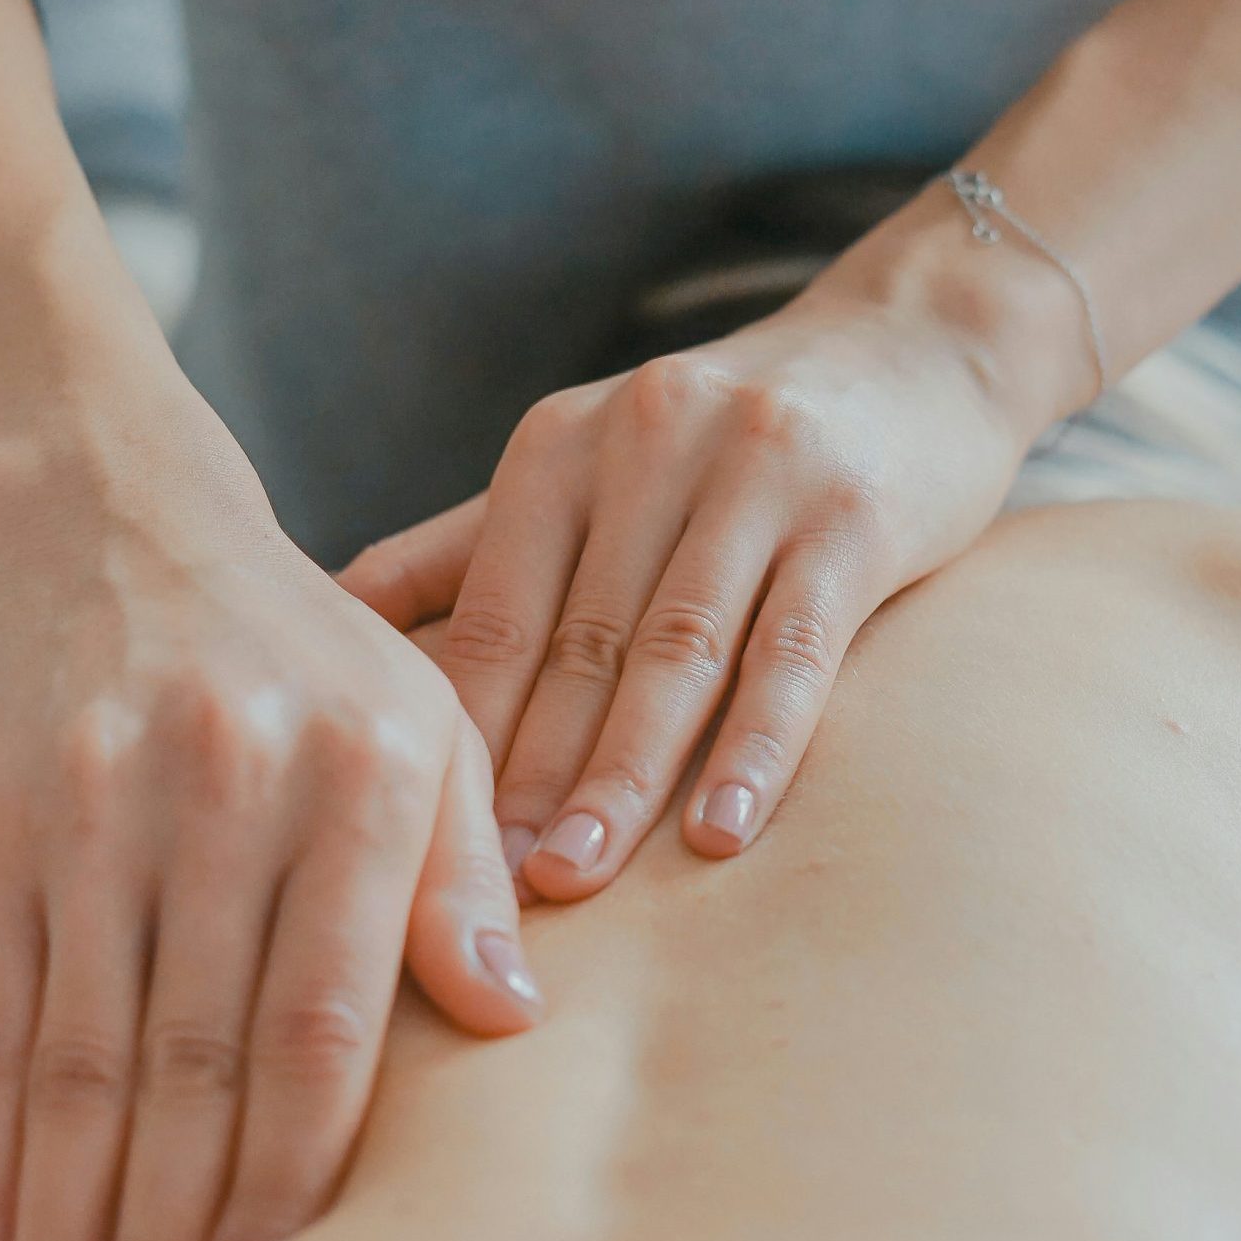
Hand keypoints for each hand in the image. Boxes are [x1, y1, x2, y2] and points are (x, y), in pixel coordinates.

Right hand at [0, 388, 539, 1240]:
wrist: (119, 522)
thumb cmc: (302, 647)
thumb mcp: (422, 718)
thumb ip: (464, 868)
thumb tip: (511, 1021)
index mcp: (364, 772)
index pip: (328, 1027)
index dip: (301, 1183)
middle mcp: (232, 789)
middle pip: (199, 1068)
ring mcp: (103, 806)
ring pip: (86, 1068)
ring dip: (77, 1238)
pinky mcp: (3, 824)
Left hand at [340, 255, 1048, 900]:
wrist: (909, 345)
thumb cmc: (722, 436)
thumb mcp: (587, 463)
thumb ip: (467, 544)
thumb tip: (331, 617)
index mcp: (561, 445)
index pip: (493, 614)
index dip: (457, 735)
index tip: (419, 849)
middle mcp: (647, 443)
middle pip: (576, 642)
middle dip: (527, 775)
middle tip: (483, 895)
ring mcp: (755, 473)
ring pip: (676, 649)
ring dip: (623, 774)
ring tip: (576, 879)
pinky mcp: (854, 514)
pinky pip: (795, 646)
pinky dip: (756, 744)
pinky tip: (720, 831)